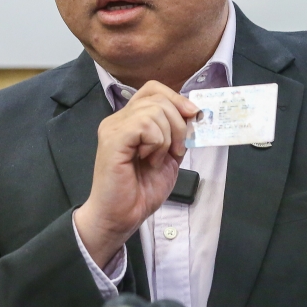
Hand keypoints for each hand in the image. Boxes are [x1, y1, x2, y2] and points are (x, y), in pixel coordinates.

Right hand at [74, 81, 198, 266]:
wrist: (121, 217)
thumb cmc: (140, 191)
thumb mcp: (168, 156)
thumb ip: (177, 134)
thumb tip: (194, 114)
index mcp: (130, 119)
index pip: (153, 89)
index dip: (177, 98)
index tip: (193, 117)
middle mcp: (119, 119)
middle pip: (158, 97)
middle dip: (179, 123)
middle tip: (176, 151)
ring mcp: (113, 127)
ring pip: (154, 110)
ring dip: (167, 137)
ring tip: (156, 159)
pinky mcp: (113, 139)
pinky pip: (145, 125)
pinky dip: (156, 143)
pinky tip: (148, 160)